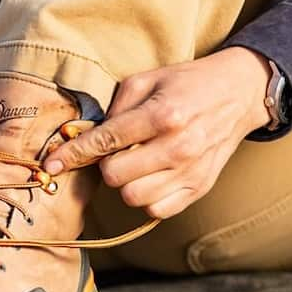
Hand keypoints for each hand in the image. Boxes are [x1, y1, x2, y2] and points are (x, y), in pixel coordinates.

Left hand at [43, 47, 272, 218]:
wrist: (240, 93)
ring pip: (134, 198)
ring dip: (126, 183)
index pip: (105, 142)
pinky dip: (146, 197)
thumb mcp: (146, 81)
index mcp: (163, 115)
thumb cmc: (186, 84)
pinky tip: (151, 177)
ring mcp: (191, 171)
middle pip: (116, 176)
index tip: (51, 165)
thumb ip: (114, 109)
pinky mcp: (199, 188)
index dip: (73, 155)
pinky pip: (156, 210)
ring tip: (136, 162)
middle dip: (106, 164)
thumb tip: (83, 136)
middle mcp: (179, 146)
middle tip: (117, 150)